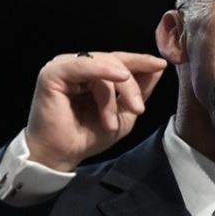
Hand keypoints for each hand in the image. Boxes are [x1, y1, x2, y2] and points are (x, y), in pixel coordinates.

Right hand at [24, 51, 167, 170]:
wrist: (62, 155)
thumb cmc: (87, 136)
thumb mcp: (123, 114)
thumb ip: (139, 91)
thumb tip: (157, 68)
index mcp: (92, 73)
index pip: (120, 60)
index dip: (141, 62)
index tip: (161, 65)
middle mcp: (78, 66)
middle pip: (115, 61)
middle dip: (132, 84)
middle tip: (138, 109)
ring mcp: (64, 67)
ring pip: (104, 64)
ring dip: (116, 91)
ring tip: (113, 120)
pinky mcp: (53, 73)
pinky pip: (83, 65)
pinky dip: (103, 70)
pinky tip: (120, 76)